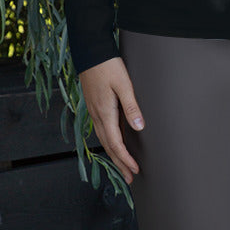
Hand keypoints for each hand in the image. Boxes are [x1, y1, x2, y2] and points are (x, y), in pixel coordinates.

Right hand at [78, 56, 145, 184]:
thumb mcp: (123, 84)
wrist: (90, 51)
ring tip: (123, 165)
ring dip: (114, 154)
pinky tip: (114, 141)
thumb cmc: (108, 65)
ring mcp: (94, 110)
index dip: (125, 159)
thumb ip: (131, 106)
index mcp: (105, 113)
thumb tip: (139, 127)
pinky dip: (109, 141)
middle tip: (130, 177)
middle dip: (120, 163)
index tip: (135, 170)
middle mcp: (97, 115)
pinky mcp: (94, 104)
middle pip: (109, 146)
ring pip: (104, 139)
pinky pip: (101, 129)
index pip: (116, 143)